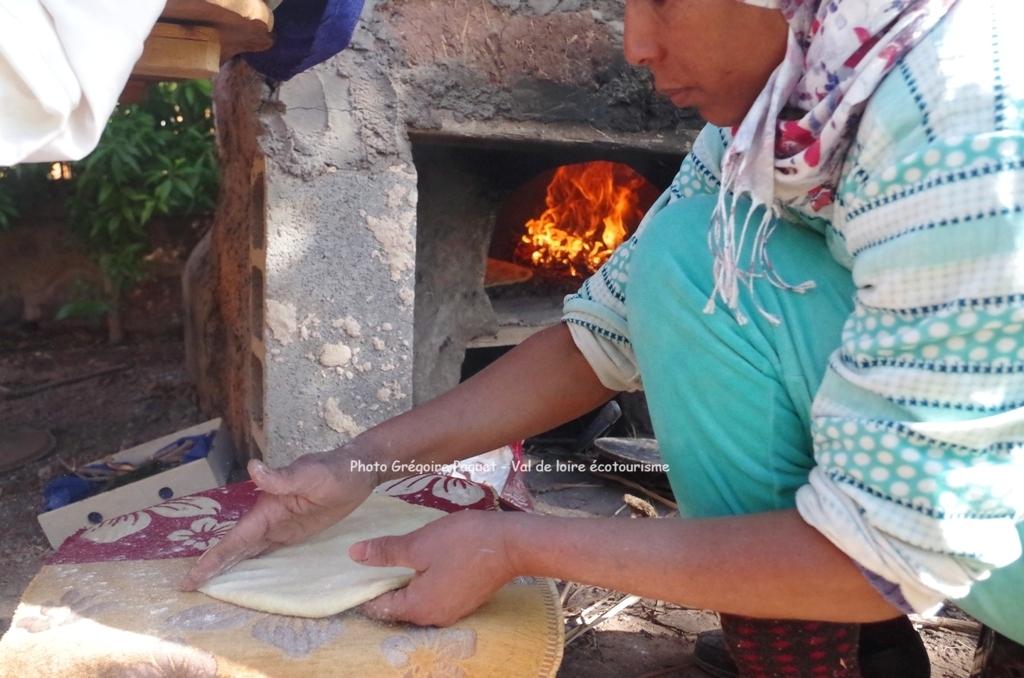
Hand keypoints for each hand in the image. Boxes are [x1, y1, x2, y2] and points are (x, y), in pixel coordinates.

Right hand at [180, 451, 376, 589]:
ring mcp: (279, 526)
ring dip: (228, 566)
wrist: (357, 472)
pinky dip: (251, 563)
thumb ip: (282, 477)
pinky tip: (240, 575)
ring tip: (204, 586)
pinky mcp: (292, 532)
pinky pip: (267, 550)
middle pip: (235, 547)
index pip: (235, 537)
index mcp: (266, 507)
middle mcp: (267, 518)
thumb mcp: (310, 474)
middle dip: (212, 565)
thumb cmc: (334, 471)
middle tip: (185, 586)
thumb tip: (253, 468)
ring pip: (247, 550)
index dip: (213, 557)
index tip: (191, 576)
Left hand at [349, 510, 517, 625]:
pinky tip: (425, 563)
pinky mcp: (464, 602)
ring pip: (418, 602)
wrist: (511, 544)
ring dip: (407, 583)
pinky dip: (425, 583)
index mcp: (418, 607)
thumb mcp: (420, 544)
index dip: (365, 588)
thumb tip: (354, 555)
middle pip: (398, 607)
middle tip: (377, 558)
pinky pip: (435, 597)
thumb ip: (386, 552)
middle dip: (386, 585)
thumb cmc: (463, 542)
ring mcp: (452, 612)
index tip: (358, 568)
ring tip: (399, 557)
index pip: (379, 607)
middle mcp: (433, 618)